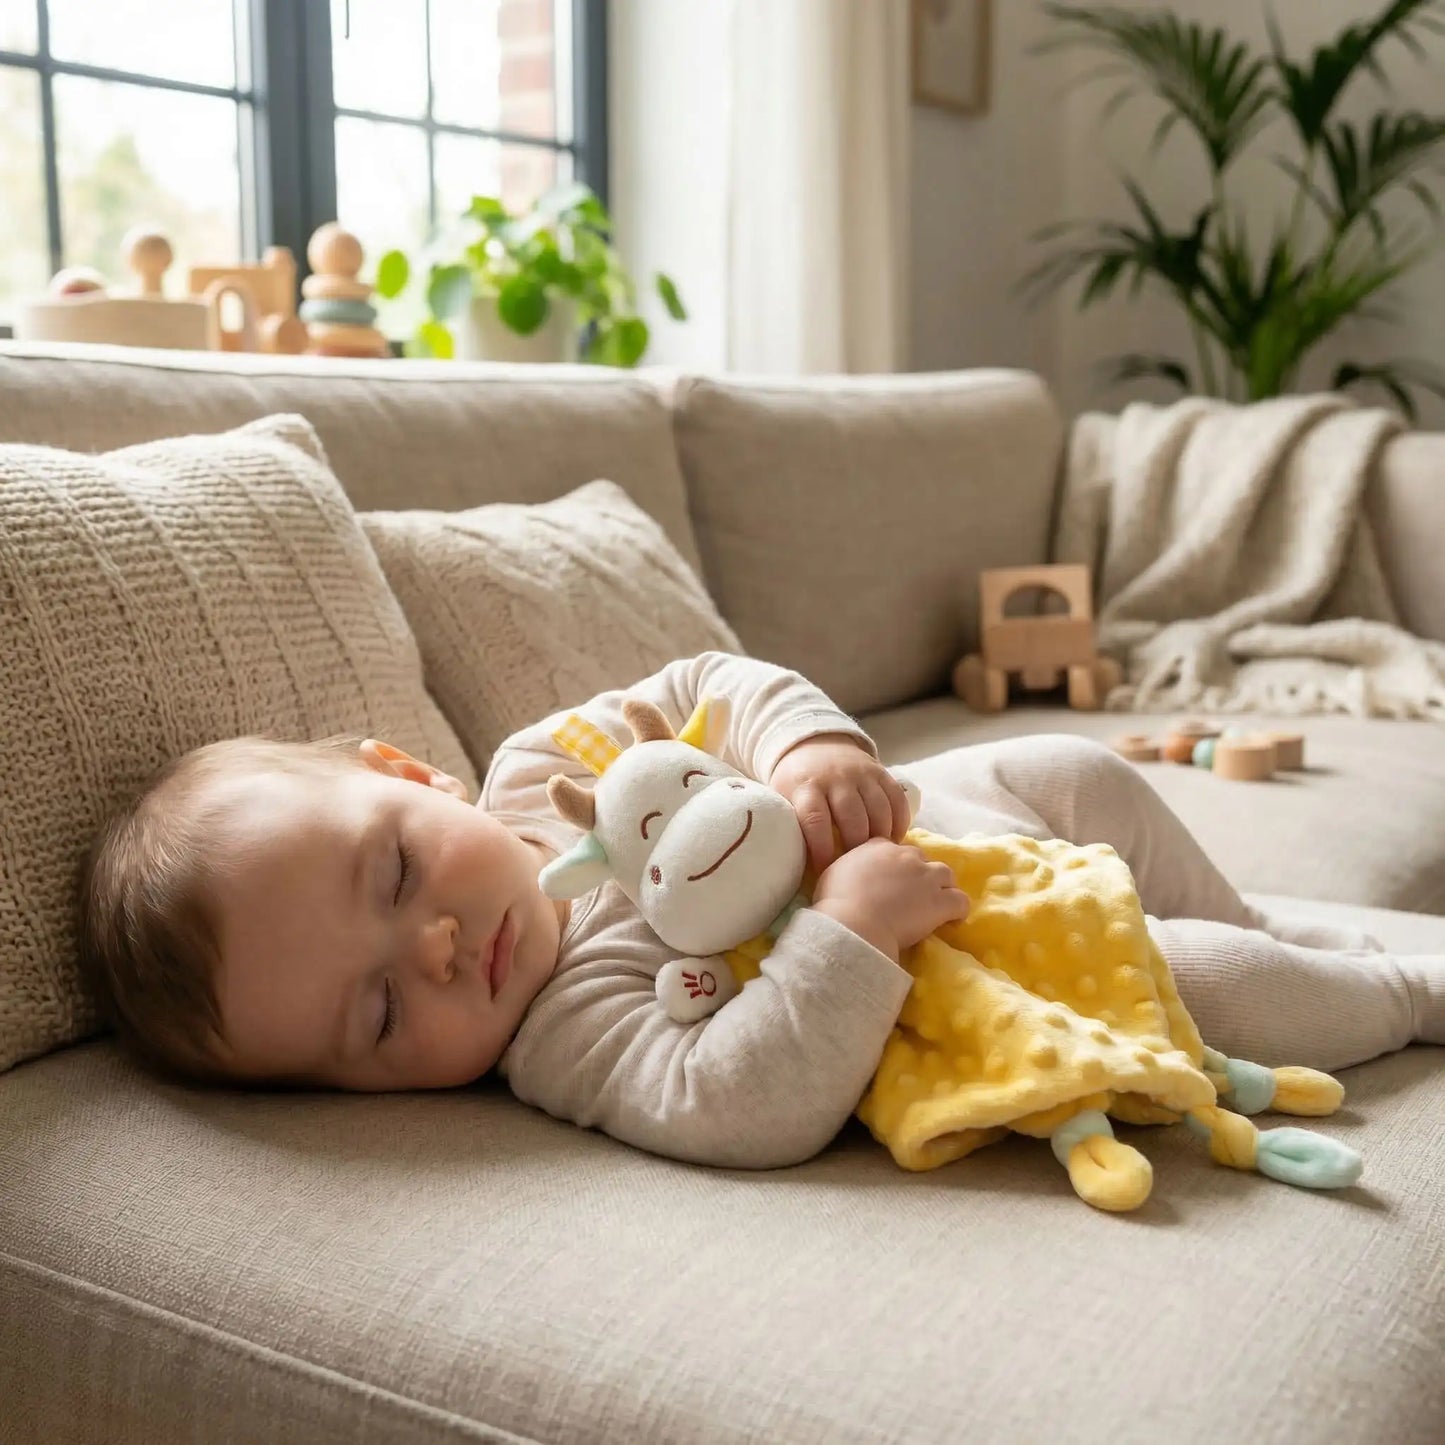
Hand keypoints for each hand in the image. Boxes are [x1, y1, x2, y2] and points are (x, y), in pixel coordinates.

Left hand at [768, 735, 911, 873]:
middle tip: (857, 867)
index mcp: (807, 787)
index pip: (815, 819)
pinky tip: (894, 839)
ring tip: (878, 857)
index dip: (822, 848)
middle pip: (852, 816)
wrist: (815, 746)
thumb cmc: (799, 783)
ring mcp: (861, 774)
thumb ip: (794, 825)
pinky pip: (896, 799)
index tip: (826, 869)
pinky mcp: (881, 772)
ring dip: (881, 837)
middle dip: (856, 846)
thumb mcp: (785, 798)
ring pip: (878, 809)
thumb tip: (800, 864)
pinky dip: (899, 822)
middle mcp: (836, 778)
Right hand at [812, 838, 968, 961]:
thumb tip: (853, 872)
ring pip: (946, 874)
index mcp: (878, 846)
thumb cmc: (836, 901)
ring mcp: (926, 877)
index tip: (890, 879)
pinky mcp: (941, 901)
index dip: (894, 864)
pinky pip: (960, 901)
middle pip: (922, 858)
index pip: (895, 848)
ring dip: (941, 887)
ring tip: (934, 904)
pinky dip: (958, 910)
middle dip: (919, 874)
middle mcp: (906, 855)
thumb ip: (850, 865)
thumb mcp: (833, 872)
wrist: (854, 923)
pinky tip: (952, 920)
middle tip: (911, 894)